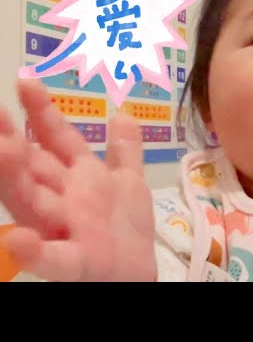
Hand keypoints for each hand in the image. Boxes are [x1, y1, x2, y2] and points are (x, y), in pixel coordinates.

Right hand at [0, 79, 155, 280]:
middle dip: (13, 140)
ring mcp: (67, 229)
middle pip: (34, 167)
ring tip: (3, 148)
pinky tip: (19, 238)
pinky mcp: (77, 261)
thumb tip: (122, 112)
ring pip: (33, 202)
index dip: (43, 111)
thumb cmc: (125, 228)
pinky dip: (34, 250)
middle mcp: (65, 199)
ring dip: (16, 178)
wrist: (137, 276)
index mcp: (79, 177)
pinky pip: (53, 258)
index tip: (26, 79)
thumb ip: (124, 148)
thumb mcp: (128, 181)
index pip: (58, 138)